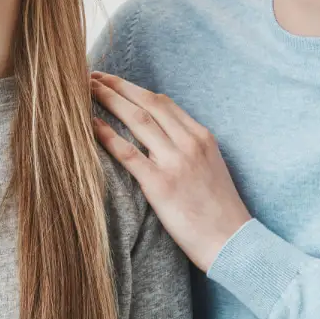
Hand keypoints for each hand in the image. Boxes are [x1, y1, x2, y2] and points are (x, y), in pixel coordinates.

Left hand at [89, 72, 251, 271]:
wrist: (234, 242)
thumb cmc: (220, 212)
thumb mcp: (212, 168)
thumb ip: (190, 149)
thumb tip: (163, 138)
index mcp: (202, 137)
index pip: (164, 103)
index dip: (135, 89)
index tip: (115, 81)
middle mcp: (189, 143)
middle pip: (147, 103)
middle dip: (117, 86)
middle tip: (92, 76)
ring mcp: (175, 162)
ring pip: (136, 120)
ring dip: (108, 100)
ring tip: (85, 90)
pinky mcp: (161, 185)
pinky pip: (127, 153)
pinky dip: (106, 134)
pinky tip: (89, 124)